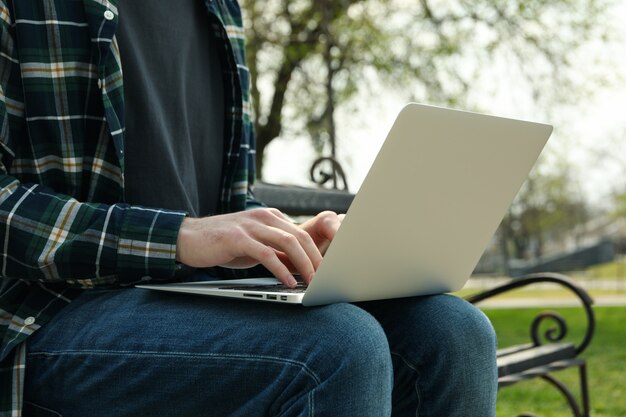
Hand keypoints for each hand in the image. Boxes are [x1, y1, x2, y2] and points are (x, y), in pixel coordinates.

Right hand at [176, 209, 342, 286]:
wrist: (188, 238)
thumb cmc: (223, 244)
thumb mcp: (255, 248)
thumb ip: (276, 253)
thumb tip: (300, 268)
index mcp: (270, 217)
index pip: (301, 234)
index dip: (317, 253)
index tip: (327, 271)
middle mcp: (263, 217)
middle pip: (300, 237)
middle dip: (316, 259)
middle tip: (325, 279)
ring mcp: (250, 226)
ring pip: (287, 243)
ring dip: (304, 264)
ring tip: (312, 281)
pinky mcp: (238, 238)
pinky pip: (266, 254)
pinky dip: (281, 269)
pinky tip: (289, 282)